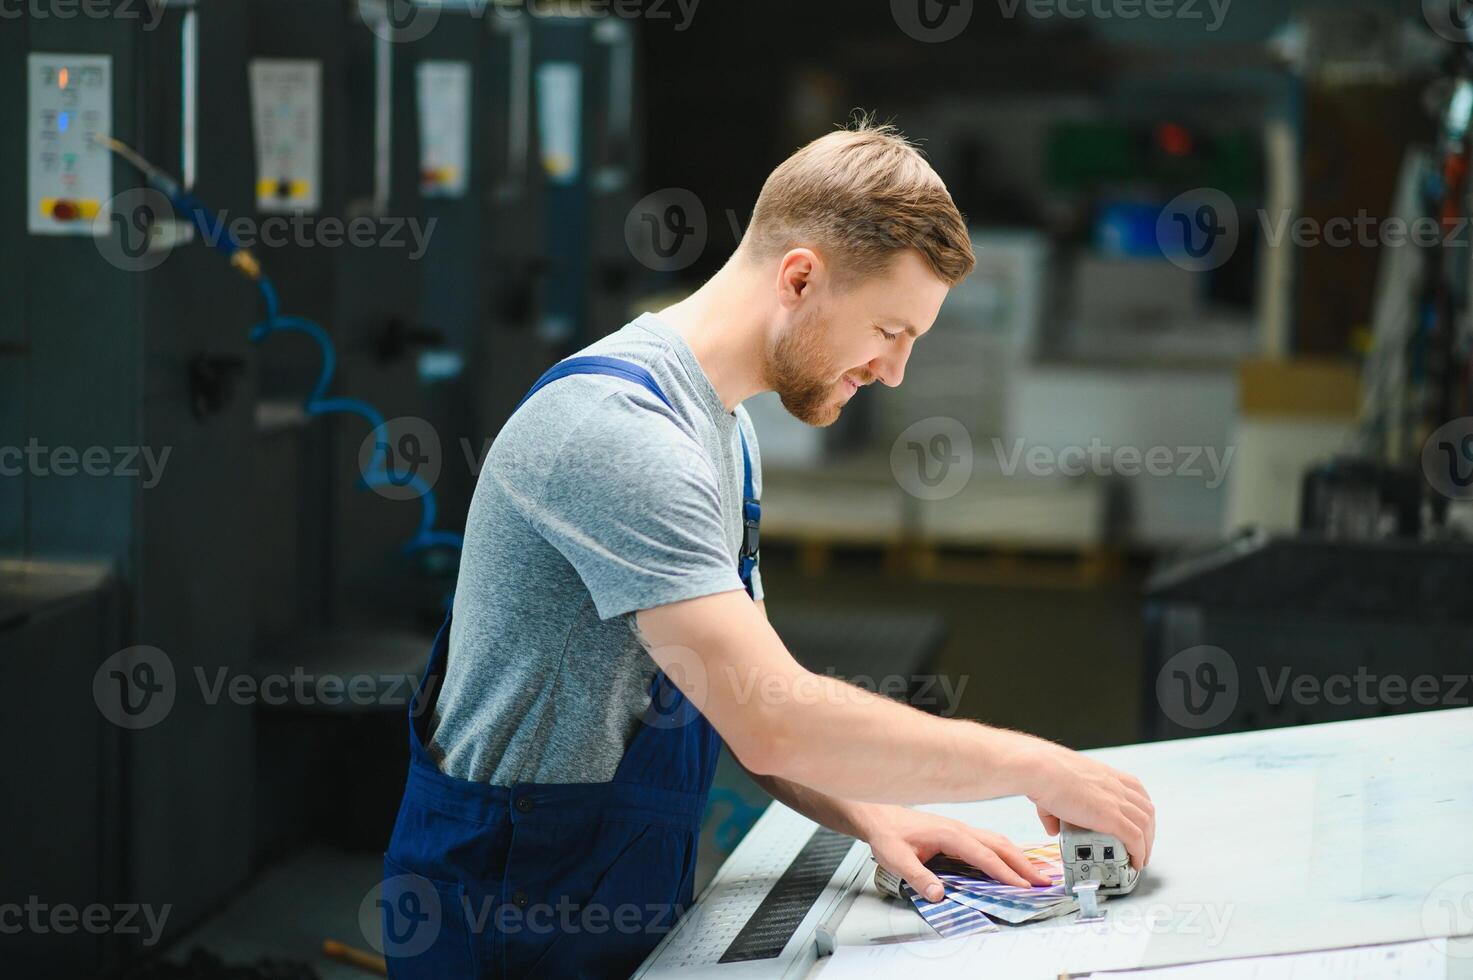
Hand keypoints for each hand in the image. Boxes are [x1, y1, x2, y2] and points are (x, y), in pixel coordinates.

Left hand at [858, 805, 1051, 902]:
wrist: (879, 815)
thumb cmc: (888, 834)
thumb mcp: (897, 858)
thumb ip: (918, 877)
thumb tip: (938, 894)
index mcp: (950, 834)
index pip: (984, 855)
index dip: (1005, 872)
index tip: (1023, 886)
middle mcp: (960, 829)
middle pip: (1000, 845)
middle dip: (1023, 864)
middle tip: (1043, 882)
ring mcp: (962, 829)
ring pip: (998, 841)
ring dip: (1018, 857)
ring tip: (1036, 875)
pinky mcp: (959, 833)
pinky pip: (989, 842)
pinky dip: (1006, 853)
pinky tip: (1012, 863)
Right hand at [1024, 742, 1154, 869]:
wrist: (1041, 770)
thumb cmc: (1042, 773)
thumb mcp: (1054, 789)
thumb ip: (1053, 812)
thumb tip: (1053, 829)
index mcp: (1106, 774)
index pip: (1136, 790)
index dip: (1141, 809)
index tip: (1139, 822)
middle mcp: (1116, 786)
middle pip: (1146, 809)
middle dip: (1149, 830)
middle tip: (1142, 845)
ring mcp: (1116, 801)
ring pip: (1146, 826)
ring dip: (1147, 845)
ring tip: (1140, 859)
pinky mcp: (1111, 817)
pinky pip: (1135, 838)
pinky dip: (1139, 852)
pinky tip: (1135, 862)